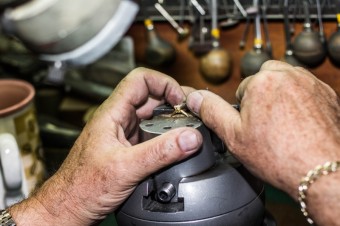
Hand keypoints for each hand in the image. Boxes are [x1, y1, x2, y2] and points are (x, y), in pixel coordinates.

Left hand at [10, 68, 202, 225]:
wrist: (70, 207)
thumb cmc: (82, 187)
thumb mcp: (125, 168)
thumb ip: (160, 153)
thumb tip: (190, 138)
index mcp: (112, 113)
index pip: (140, 79)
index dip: (164, 83)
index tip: (180, 100)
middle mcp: (118, 119)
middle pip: (150, 97)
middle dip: (172, 103)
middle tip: (190, 116)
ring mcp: (123, 134)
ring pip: (151, 116)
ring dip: (170, 120)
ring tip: (186, 130)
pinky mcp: (127, 148)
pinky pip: (150, 134)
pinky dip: (165, 136)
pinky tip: (174, 146)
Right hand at [186, 60, 339, 224]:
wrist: (323, 172)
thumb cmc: (281, 156)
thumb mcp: (233, 136)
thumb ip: (211, 111)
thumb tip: (195, 97)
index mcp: (262, 81)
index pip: (243, 90)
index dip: (245, 112)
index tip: (252, 127)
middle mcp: (288, 75)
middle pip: (265, 82)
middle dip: (262, 99)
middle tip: (266, 126)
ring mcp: (310, 83)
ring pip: (285, 85)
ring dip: (281, 99)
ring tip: (283, 126)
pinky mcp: (327, 93)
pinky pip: (305, 92)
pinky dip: (301, 104)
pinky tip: (299, 126)